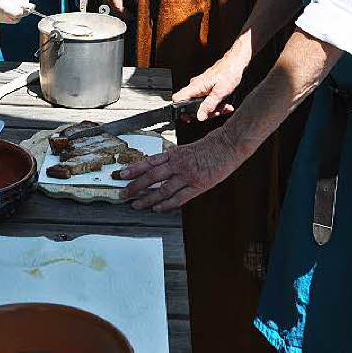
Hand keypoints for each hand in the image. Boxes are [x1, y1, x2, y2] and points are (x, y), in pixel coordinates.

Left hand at [118, 130, 241, 210]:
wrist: (229, 144)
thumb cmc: (211, 145)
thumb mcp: (188, 147)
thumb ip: (174, 157)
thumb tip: (160, 165)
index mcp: (175, 153)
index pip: (149, 161)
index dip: (134, 168)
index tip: (122, 174)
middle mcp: (178, 164)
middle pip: (151, 176)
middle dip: (135, 186)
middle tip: (123, 193)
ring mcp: (188, 175)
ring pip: (162, 189)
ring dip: (147, 198)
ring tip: (137, 204)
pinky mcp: (198, 185)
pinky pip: (179, 198)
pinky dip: (166, 204)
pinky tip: (158, 208)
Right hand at [172, 42, 249, 121]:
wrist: (235, 63)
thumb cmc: (228, 72)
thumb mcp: (220, 92)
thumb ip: (209, 105)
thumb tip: (200, 116)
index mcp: (195, 86)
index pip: (177, 98)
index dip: (180, 110)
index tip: (189, 118)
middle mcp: (195, 86)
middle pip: (192, 106)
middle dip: (206, 112)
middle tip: (217, 111)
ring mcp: (201, 87)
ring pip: (202, 104)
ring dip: (214, 108)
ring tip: (225, 106)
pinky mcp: (207, 88)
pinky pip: (208, 100)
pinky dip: (216, 104)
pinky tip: (225, 103)